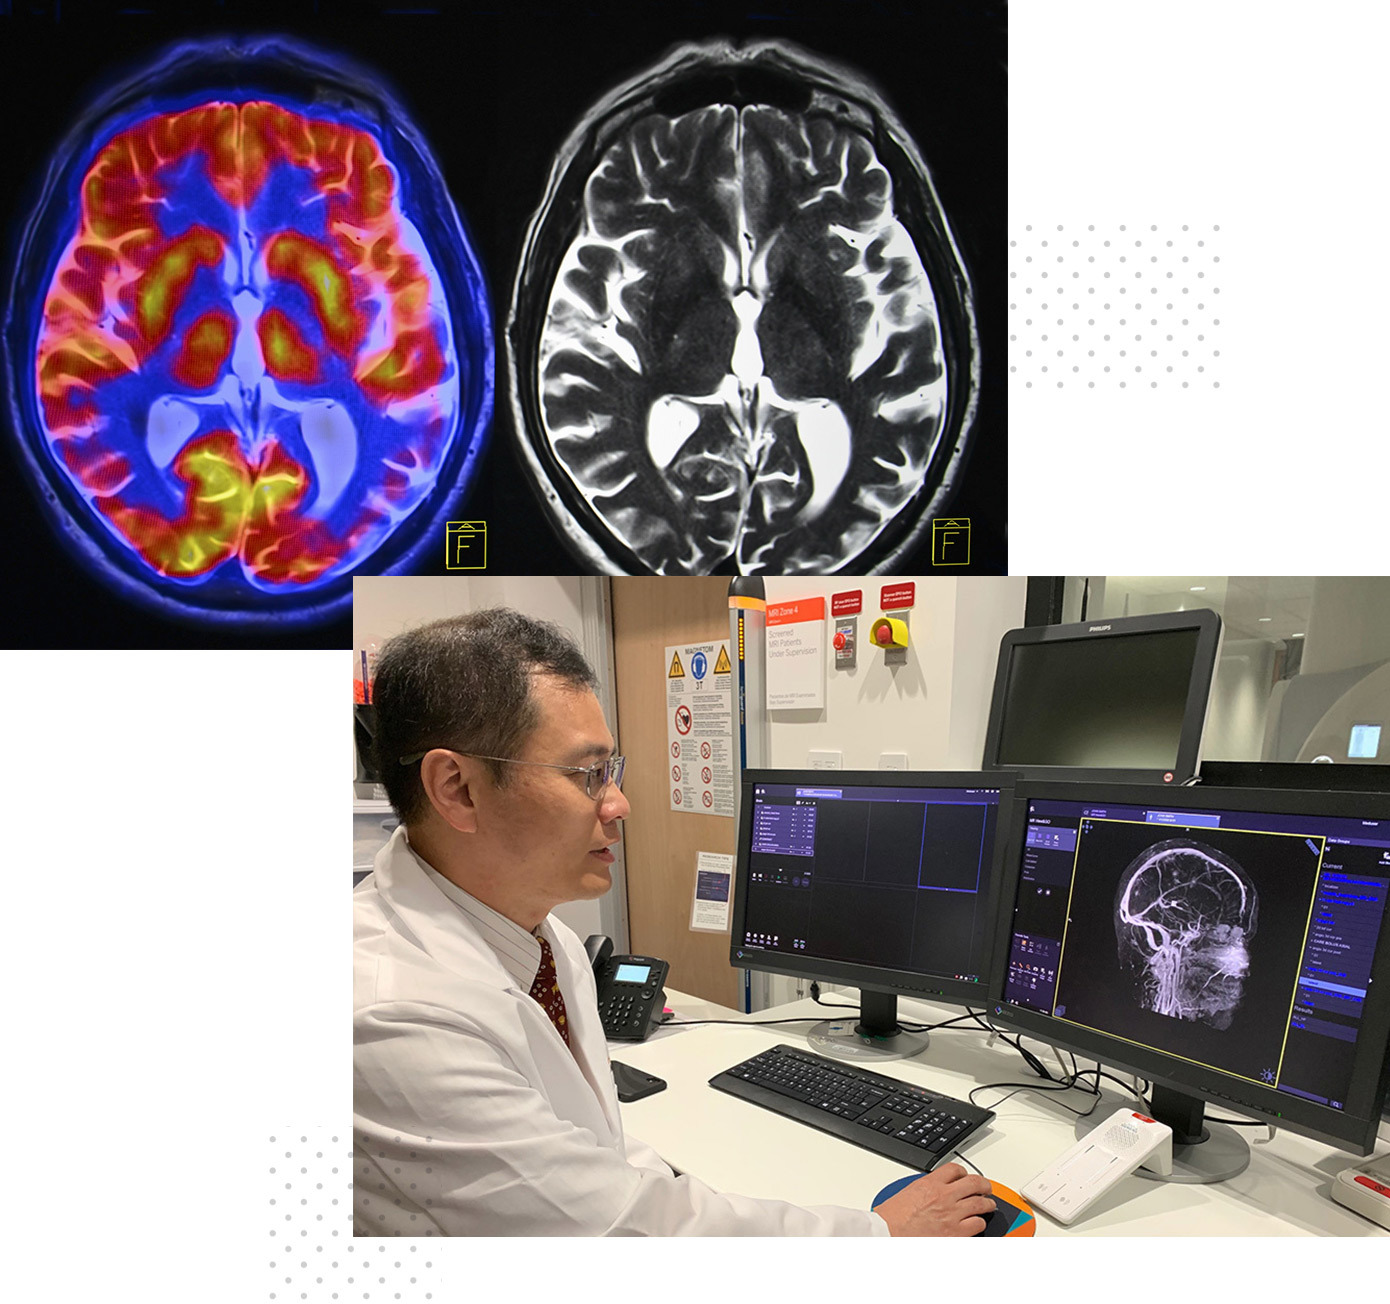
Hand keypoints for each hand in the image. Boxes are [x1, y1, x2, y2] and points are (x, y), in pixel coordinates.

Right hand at [874, 1163, 996, 1236]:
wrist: (888, 1233)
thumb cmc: (893, 1217)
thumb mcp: (908, 1191)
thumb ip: (926, 1188)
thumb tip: (936, 1189)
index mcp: (931, 1183)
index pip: (955, 1169)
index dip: (963, 1173)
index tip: (965, 1177)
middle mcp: (944, 1196)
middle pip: (974, 1183)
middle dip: (984, 1185)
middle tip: (986, 1188)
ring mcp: (952, 1214)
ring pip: (980, 1203)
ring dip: (987, 1203)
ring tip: (989, 1205)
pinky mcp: (956, 1233)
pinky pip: (977, 1224)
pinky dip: (980, 1223)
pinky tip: (978, 1223)